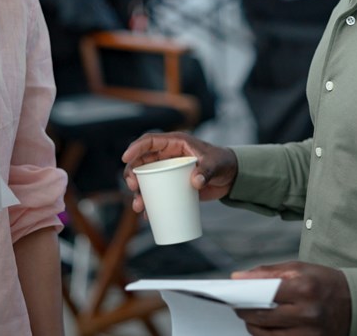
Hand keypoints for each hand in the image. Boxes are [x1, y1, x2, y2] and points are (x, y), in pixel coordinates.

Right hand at [121, 131, 237, 212]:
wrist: (231, 176)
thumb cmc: (223, 162)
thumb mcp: (216, 164)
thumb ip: (207, 170)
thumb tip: (196, 182)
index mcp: (175, 143)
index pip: (150, 141)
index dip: (135, 148)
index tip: (125, 158)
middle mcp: (167, 156)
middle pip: (142, 162)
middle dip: (132, 174)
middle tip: (133, 186)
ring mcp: (168, 171)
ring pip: (146, 179)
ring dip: (138, 192)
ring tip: (138, 206)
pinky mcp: (172, 185)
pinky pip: (156, 193)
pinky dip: (150, 203)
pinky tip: (147, 215)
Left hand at [232, 261, 351, 335]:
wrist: (356, 304)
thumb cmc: (325, 283)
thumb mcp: (299, 269)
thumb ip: (267, 272)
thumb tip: (238, 277)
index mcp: (305, 289)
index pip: (263, 293)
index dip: (244, 295)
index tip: (233, 294)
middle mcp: (307, 315)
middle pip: (261, 317)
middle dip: (245, 311)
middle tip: (239, 305)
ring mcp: (309, 335)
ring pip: (266, 335)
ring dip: (254, 326)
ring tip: (253, 315)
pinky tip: (267, 326)